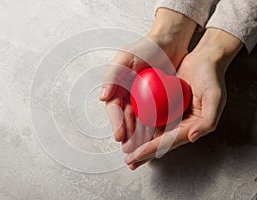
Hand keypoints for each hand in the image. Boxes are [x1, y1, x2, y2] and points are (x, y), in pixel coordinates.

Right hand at [100, 8, 196, 163]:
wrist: (169, 43)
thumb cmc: (146, 47)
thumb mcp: (125, 57)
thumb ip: (113, 75)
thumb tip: (102, 97)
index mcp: (118, 88)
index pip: (114, 109)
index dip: (116, 123)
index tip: (119, 136)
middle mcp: (128, 96)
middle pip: (126, 120)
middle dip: (127, 136)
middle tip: (130, 150)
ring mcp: (143, 101)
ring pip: (139, 123)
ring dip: (139, 137)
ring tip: (141, 151)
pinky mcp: (158, 103)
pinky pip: (155, 118)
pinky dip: (154, 129)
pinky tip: (155, 140)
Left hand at [125, 28, 242, 169]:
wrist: (204, 61)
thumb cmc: (211, 77)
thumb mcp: (214, 97)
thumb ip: (208, 120)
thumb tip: (193, 137)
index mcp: (193, 126)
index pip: (170, 141)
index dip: (153, 149)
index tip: (138, 155)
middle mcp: (182, 124)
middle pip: (161, 142)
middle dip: (145, 153)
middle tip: (130, 162)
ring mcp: (173, 117)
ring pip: (155, 134)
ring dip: (141, 144)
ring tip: (128, 153)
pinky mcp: (166, 108)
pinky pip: (153, 120)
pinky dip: (142, 128)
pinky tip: (131, 133)